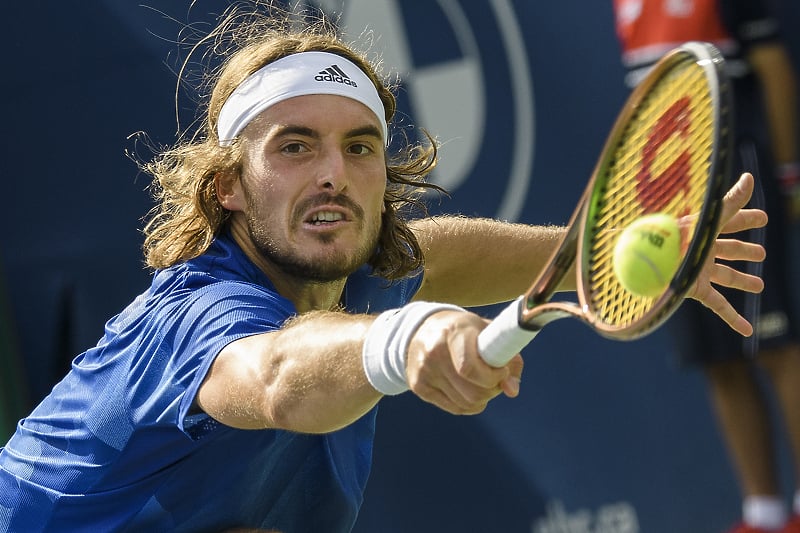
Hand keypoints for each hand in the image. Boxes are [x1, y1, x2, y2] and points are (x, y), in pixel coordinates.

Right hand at [405, 310, 522, 413]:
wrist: (422, 328)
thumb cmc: (465, 331)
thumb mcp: (488, 333)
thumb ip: (508, 358)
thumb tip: (512, 390)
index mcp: (454, 333)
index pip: (470, 368)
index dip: (493, 377)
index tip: (503, 371)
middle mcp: (434, 352)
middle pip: (472, 392)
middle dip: (492, 390)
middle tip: (496, 380)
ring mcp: (424, 371)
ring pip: (465, 404)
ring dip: (482, 399)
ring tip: (482, 383)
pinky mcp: (418, 386)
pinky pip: (455, 408)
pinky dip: (469, 405)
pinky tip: (469, 390)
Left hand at [686, 173, 767, 335]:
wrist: (644, 260)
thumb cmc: (670, 235)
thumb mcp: (704, 217)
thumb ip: (729, 202)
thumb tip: (749, 179)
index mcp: (700, 227)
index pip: (728, 220)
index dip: (746, 219)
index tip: (764, 218)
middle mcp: (700, 248)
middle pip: (729, 250)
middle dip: (744, 250)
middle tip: (760, 253)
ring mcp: (698, 270)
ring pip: (727, 277)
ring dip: (744, 281)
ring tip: (759, 285)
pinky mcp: (694, 289)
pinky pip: (719, 305)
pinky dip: (734, 319)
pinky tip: (747, 331)